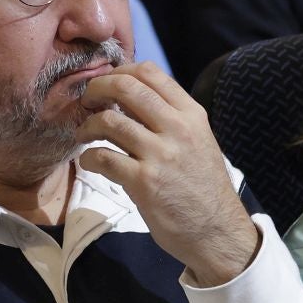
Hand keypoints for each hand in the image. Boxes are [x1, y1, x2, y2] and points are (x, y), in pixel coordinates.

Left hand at [76, 62, 259, 285]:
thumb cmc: (202, 186)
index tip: (107, 84)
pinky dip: (88, 157)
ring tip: (85, 135)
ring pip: (109, 121)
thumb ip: (171, 117)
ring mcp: (161, 155)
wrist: (216, 231)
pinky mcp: (144, 182)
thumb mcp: (198, 141)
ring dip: (88, 126)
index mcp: (192, 114)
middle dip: (97, 89)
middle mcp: (178, 129)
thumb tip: (130, 96)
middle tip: (87, 102)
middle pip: (126, 88)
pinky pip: (103, 158)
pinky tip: (90, 161)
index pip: (150, 72)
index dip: (120, 72)